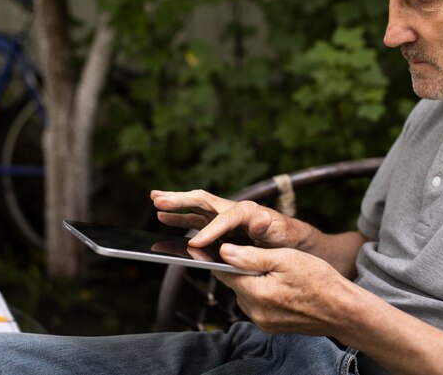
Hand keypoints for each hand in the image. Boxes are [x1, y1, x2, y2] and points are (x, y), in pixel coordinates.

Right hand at [151, 189, 307, 248]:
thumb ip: (267, 227)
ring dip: (175, 204)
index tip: (196, 243)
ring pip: (195, 206)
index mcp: (247, 211)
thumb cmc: (283, 236)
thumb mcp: (279, 233)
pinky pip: (196, 219)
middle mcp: (231, 209)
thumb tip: (262, 218)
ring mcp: (223, 215)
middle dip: (181, 200)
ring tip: (155, 200)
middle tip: (159, 199)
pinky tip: (163, 217)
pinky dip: (179, 218)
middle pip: (203, 200)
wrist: (287, 237)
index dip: (211, 231)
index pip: (225, 219)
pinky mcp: (218, 224)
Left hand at [213, 243, 356, 335]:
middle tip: (264, 257)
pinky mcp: (270, 328)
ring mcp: (262, 322)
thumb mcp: (286, 258)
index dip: (225, 256)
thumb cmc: (318, 279)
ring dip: (252, 282)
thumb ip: (252, 256)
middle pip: (234, 284)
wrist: (341, 310)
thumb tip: (223, 251)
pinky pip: (256, 306)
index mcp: (256, 293)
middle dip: (242, 269)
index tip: (229, 244)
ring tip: (275, 272)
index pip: (224, 272)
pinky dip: (262, 294)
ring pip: (245, 295)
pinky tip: (280, 287)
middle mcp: (255, 312)